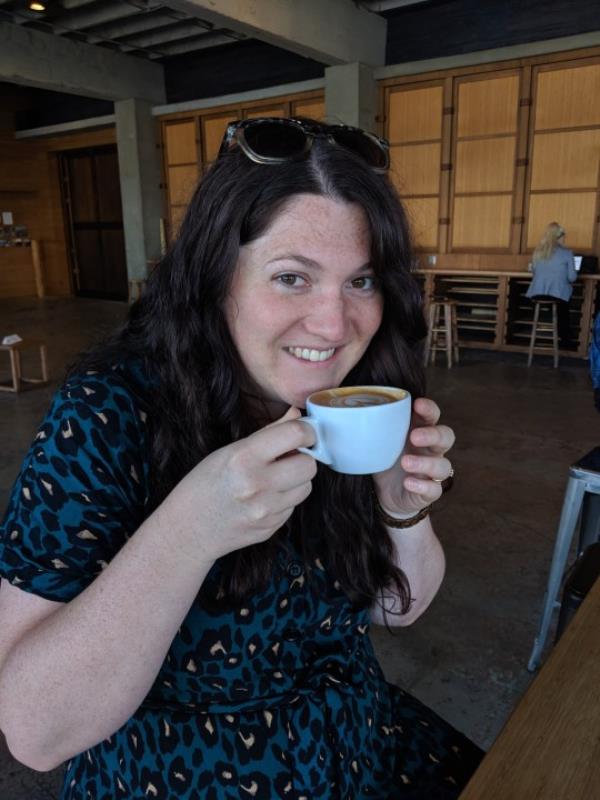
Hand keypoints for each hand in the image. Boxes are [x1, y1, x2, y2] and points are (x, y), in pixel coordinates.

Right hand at [163, 407, 316, 562]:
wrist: (186, 530)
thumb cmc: (203, 485)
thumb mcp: (228, 451)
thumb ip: (267, 433)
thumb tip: (297, 416)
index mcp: (244, 457)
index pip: (296, 434)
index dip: (307, 430)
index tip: (305, 432)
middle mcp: (257, 484)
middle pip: (309, 464)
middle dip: (303, 457)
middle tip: (289, 457)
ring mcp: (265, 510)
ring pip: (306, 487)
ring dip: (296, 480)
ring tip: (274, 479)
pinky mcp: (270, 528)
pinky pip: (293, 506)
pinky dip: (285, 499)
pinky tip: (263, 498)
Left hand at [372, 397, 454, 515]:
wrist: (386, 494)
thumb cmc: (385, 460)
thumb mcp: (377, 443)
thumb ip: (369, 429)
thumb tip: (340, 417)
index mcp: (420, 432)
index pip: (432, 416)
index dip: (429, 409)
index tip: (417, 404)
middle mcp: (430, 450)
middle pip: (446, 436)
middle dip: (433, 434)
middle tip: (414, 436)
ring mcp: (432, 472)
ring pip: (443, 465)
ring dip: (426, 463)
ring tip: (405, 462)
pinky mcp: (429, 491)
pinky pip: (434, 489)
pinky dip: (423, 486)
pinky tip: (408, 483)